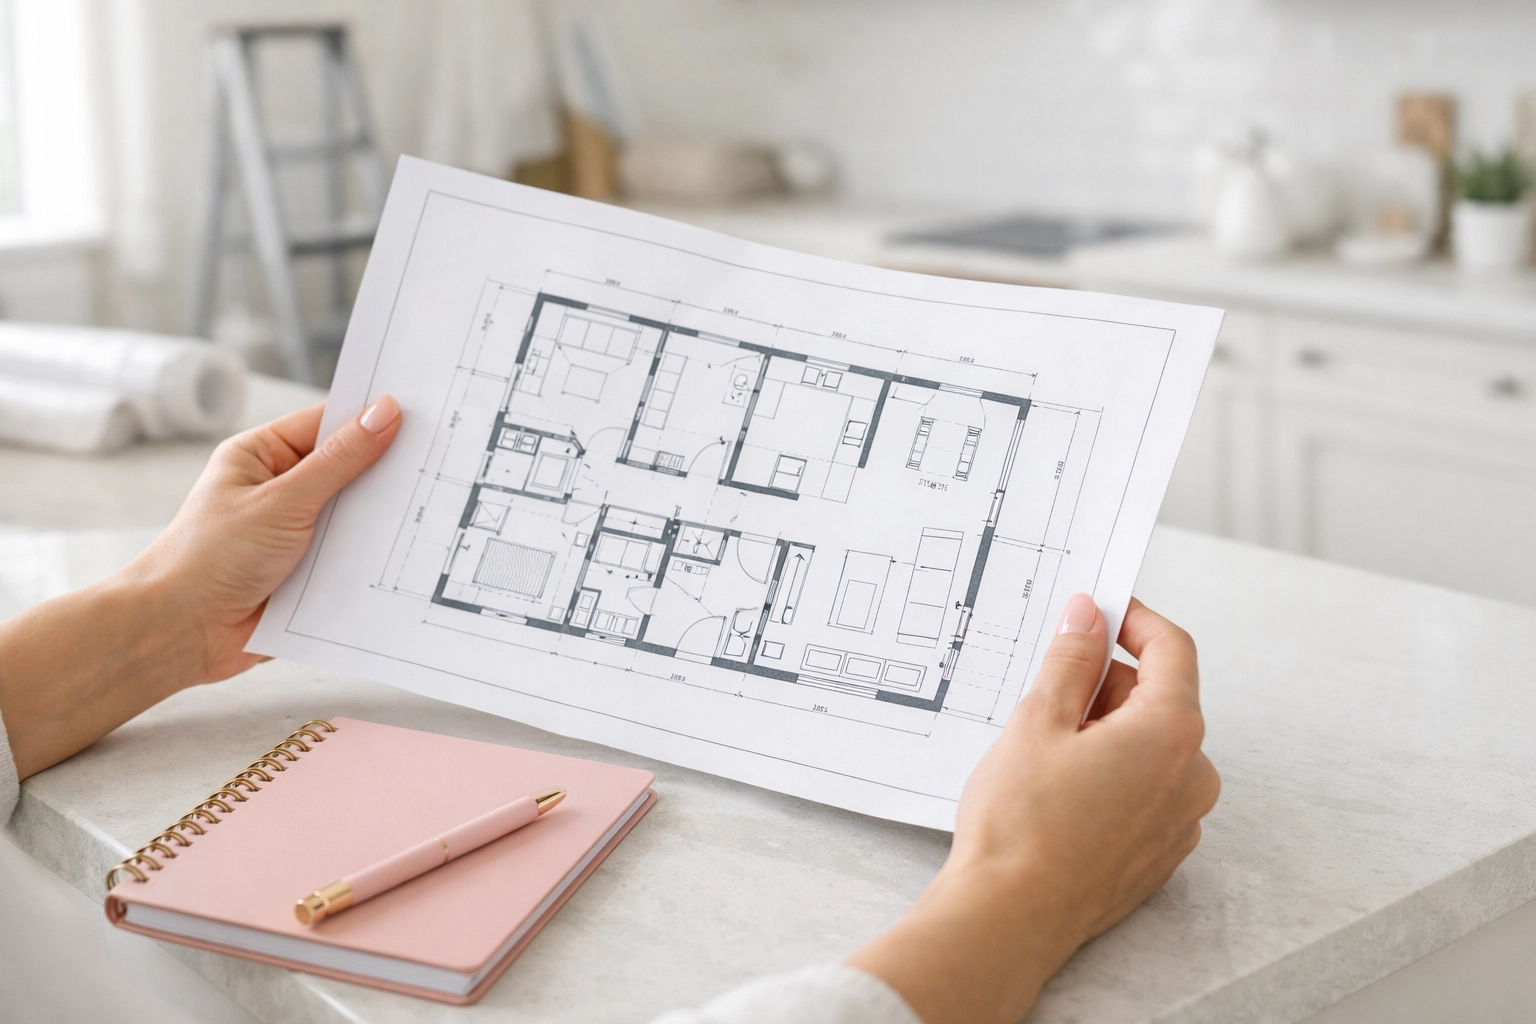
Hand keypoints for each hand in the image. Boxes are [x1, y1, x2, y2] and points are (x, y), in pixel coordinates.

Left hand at [134, 396, 401, 682]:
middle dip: (385, 471)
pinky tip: (404, 555)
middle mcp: (281, 488)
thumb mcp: (282, 501)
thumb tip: (384, 413)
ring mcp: (297, 530)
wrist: (181, 633)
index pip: (328, 422)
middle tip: (438, 462)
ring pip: (354, 514)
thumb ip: (338, 460)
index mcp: (263, 455)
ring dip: (379, 519)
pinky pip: (352, 554)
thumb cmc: (209, 558)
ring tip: (429, 509)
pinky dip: (372, 556)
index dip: (372, 417)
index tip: (423, 415)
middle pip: (348, 468)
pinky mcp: (309, 569)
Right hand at [847, 594, 1219, 1023]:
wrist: (1010, 916)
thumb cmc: (1022, 823)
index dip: (1134, 619)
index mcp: (1171, 733)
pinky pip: (1144, 789)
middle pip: (1159, 698)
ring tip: (1043, 747)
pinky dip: (1109, 772)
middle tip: (1046, 689)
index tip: (1098, 609)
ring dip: (1105, 730)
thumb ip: (1071, 660)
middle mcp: (1192, 776)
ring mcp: (1180, 819)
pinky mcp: (1159, 851)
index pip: (1172, 649)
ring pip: (1149, 746)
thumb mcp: (1038, 720)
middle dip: (1106, 683)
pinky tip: (1057, 787)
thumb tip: (1088, 616)